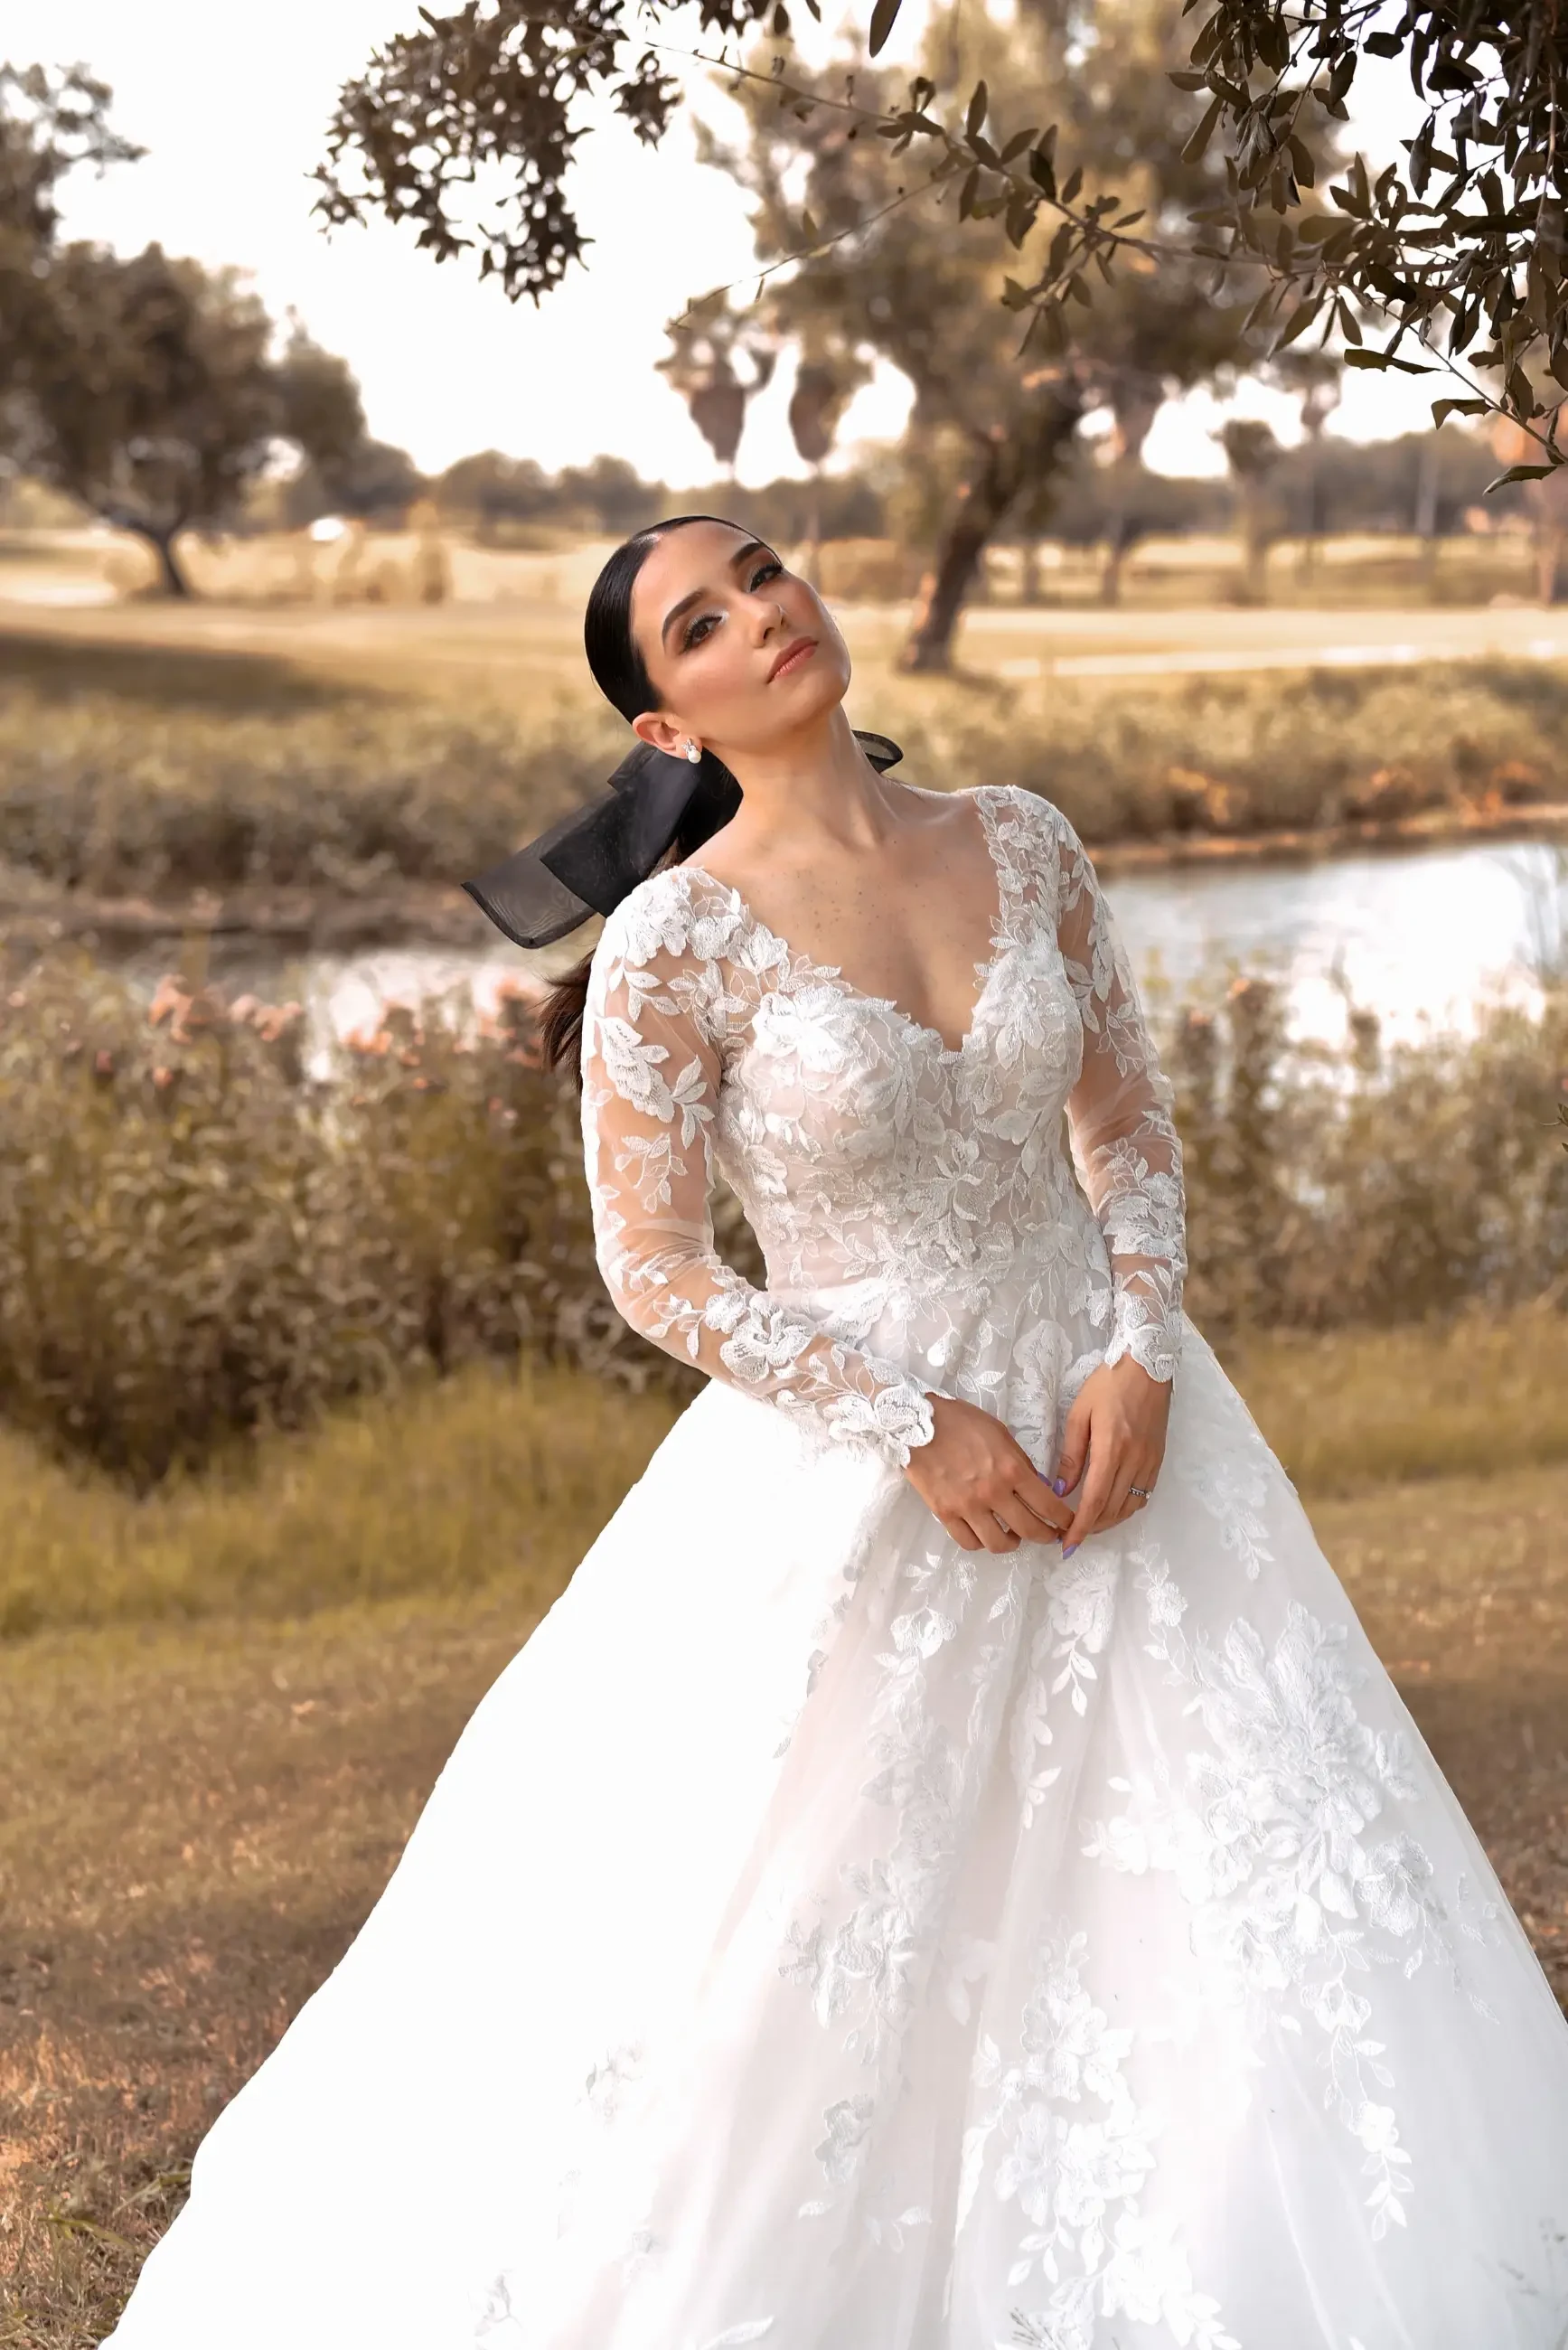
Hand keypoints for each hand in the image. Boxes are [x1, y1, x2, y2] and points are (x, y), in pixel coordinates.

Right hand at [904, 1393, 1073, 1553]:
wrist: (916, 1422)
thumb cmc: (961, 1421)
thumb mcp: (1000, 1433)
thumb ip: (1020, 1462)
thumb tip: (1036, 1486)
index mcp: (1011, 1469)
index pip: (1048, 1505)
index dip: (1064, 1520)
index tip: (1068, 1524)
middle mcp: (993, 1492)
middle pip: (1029, 1530)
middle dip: (1045, 1536)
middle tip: (1048, 1535)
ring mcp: (968, 1506)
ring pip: (999, 1544)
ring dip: (1013, 1543)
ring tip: (1013, 1535)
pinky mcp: (945, 1513)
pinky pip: (969, 1542)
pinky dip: (981, 1542)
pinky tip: (985, 1533)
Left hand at [1055, 1356, 1171, 1555]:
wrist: (1148, 1366)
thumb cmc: (1108, 1384)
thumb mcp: (1080, 1414)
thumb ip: (1072, 1454)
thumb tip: (1062, 1489)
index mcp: (1112, 1448)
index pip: (1096, 1500)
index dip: (1081, 1526)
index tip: (1067, 1544)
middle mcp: (1135, 1460)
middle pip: (1113, 1509)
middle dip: (1092, 1528)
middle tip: (1072, 1536)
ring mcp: (1150, 1461)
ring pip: (1130, 1506)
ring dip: (1109, 1521)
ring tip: (1089, 1525)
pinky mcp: (1159, 1459)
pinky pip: (1144, 1495)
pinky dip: (1127, 1508)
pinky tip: (1112, 1507)